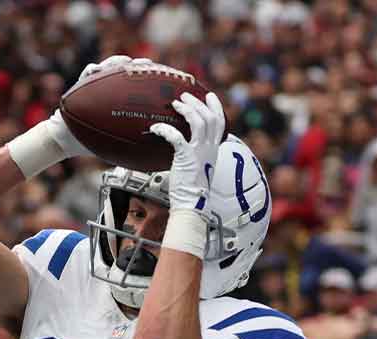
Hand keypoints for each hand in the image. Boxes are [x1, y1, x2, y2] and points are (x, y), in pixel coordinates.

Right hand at [47, 56, 155, 160]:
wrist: (70, 140)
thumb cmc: (93, 142)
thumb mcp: (117, 143)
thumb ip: (133, 143)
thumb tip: (155, 155)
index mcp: (121, 102)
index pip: (138, 86)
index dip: (150, 79)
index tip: (163, 78)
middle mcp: (110, 91)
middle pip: (126, 73)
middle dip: (137, 65)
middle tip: (147, 64)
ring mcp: (96, 86)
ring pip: (108, 68)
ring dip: (116, 62)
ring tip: (125, 61)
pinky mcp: (81, 85)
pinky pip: (87, 74)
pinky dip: (91, 70)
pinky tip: (95, 70)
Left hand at [149, 91, 224, 212]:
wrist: (192, 203)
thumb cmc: (191, 188)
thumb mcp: (198, 167)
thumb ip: (196, 154)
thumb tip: (182, 146)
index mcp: (213, 150)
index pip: (220, 123)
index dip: (216, 107)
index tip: (210, 96)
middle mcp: (209, 148)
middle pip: (210, 117)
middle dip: (198, 102)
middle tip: (185, 95)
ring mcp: (199, 152)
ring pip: (199, 122)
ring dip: (187, 109)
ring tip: (176, 103)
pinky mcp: (186, 157)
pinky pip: (176, 137)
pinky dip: (165, 129)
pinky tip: (156, 127)